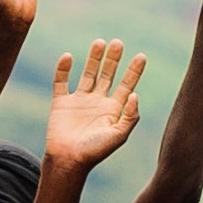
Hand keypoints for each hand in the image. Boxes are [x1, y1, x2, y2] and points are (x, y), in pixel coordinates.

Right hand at [42, 37, 148, 169]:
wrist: (68, 160)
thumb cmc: (95, 151)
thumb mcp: (119, 136)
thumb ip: (130, 116)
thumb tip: (135, 94)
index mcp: (113, 110)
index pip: (126, 85)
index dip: (134, 71)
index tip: (141, 56)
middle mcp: (97, 103)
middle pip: (107, 75)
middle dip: (113, 60)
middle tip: (118, 43)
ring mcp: (79, 102)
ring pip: (87, 74)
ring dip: (93, 59)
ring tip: (100, 42)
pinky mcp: (61, 103)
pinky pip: (61, 82)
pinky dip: (63, 69)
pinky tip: (68, 57)